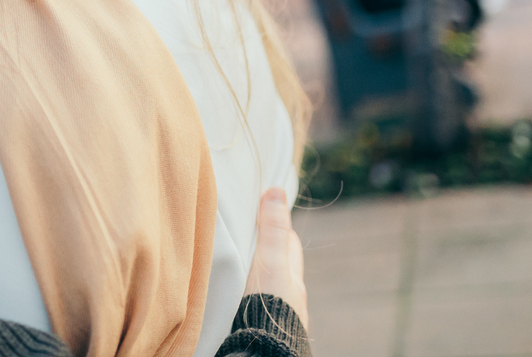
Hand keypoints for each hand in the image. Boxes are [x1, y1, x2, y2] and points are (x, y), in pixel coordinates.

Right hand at [244, 187, 307, 329]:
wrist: (263, 348)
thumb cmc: (268, 305)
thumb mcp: (269, 260)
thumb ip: (272, 229)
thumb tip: (277, 190)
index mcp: (293, 276)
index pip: (289, 243)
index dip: (278, 227)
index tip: (262, 214)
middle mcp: (291, 295)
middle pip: (282, 266)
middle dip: (269, 252)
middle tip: (248, 239)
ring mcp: (281, 313)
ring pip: (271, 287)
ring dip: (259, 277)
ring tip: (239, 269)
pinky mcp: (267, 329)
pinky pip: (261, 306)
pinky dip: (253, 297)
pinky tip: (239, 299)